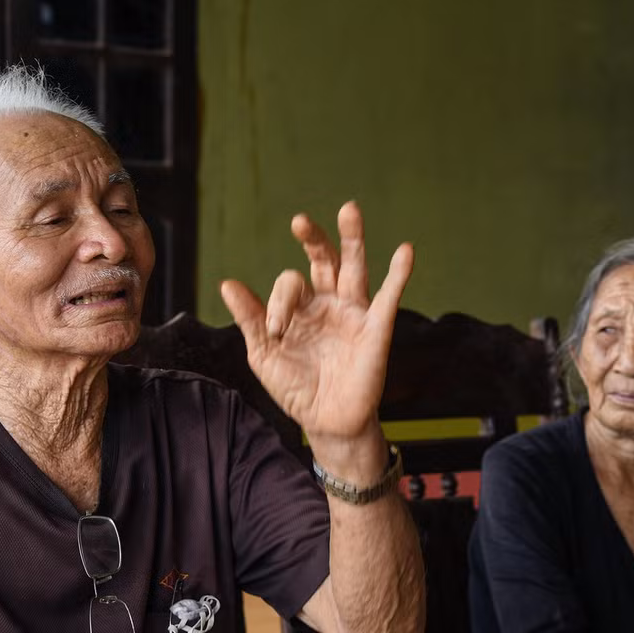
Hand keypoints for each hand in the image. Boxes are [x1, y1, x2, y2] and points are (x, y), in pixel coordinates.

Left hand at [220, 202, 412, 462]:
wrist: (325, 423)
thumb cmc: (295, 388)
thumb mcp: (265, 354)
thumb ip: (251, 318)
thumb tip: (227, 283)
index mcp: (301, 307)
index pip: (289, 284)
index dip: (278, 302)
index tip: (275, 330)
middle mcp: (328, 302)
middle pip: (324, 259)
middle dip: (313, 238)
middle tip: (299, 221)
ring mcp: (353, 313)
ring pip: (355, 268)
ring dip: (352, 239)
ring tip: (349, 210)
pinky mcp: (376, 330)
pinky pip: (390, 298)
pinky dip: (399, 274)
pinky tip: (406, 251)